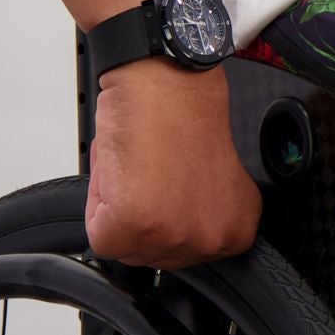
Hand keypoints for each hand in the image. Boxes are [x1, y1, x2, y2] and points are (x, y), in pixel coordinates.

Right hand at [84, 57, 262, 268]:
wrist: (166, 78)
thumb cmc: (183, 114)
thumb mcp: (209, 184)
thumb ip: (196, 219)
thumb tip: (173, 230)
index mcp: (236, 232)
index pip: (180, 255)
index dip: (161, 216)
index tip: (165, 187)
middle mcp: (212, 241)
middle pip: (151, 255)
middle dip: (139, 217)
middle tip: (149, 174)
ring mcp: (175, 237)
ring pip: (124, 245)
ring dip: (119, 207)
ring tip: (139, 169)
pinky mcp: (135, 224)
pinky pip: (100, 236)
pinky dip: (99, 202)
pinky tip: (124, 170)